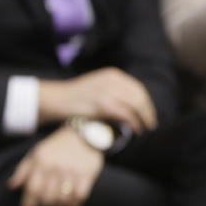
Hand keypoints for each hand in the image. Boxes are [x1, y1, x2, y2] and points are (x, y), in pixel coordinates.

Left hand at [8, 127, 103, 205]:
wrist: (84, 134)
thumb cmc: (55, 147)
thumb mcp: (35, 154)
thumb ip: (23, 170)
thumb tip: (11, 187)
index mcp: (41, 163)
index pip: (32, 190)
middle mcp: (56, 169)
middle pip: (47, 199)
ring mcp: (73, 172)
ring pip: (62, 200)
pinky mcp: (87, 175)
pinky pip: (79, 197)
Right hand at [38, 67, 156, 133]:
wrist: (55, 99)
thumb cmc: (72, 97)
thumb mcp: (95, 87)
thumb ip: (111, 92)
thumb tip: (127, 106)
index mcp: (112, 75)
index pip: (137, 88)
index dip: (146, 103)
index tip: (148, 114)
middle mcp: (113, 81)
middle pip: (139, 96)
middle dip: (148, 112)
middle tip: (150, 124)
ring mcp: (108, 92)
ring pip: (135, 105)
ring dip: (142, 119)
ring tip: (143, 129)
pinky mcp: (103, 104)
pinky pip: (125, 114)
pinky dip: (132, 123)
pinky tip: (134, 129)